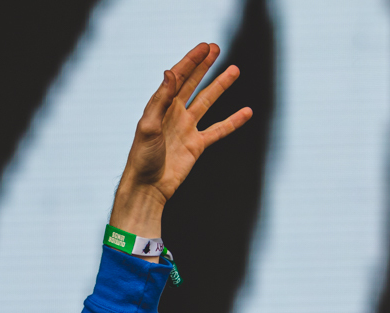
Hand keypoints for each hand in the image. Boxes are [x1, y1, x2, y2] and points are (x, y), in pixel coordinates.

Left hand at [111, 42, 252, 238]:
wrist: (148, 187)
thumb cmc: (142, 158)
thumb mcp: (148, 126)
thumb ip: (160, 99)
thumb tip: (170, 71)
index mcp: (161, 107)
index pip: (178, 78)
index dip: (191, 61)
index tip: (204, 47)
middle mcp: (174, 114)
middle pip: (192, 84)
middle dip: (204, 66)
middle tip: (216, 48)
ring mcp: (187, 129)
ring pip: (207, 102)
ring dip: (220, 86)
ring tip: (234, 70)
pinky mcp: (196, 145)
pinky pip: (219, 130)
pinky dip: (233, 121)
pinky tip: (246, 112)